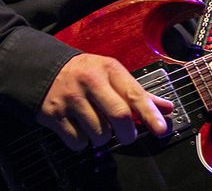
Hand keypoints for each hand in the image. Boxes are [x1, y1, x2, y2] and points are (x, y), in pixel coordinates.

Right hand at [36, 53, 172, 150]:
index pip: (135, 94)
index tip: (161, 129)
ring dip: (103, 138)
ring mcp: (71, 99)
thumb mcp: (112, 74)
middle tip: (127, 136)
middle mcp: (90, 82)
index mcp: (108, 69)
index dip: (150, 114)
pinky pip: (78, 142)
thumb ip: (138, 93)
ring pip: (99, 133)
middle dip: (128, 133)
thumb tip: (166, 108)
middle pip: (119, 116)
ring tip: (97, 125)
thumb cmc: (86, 74)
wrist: (45, 70)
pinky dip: (83, 142)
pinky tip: (81, 128)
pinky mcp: (54, 115)